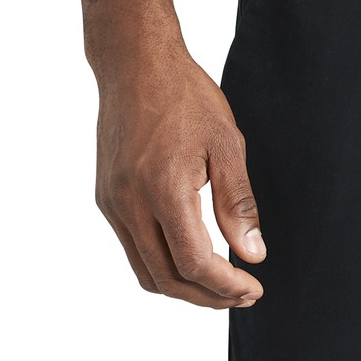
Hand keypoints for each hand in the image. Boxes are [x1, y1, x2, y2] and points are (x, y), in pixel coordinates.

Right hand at [95, 40, 266, 306]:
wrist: (136, 63)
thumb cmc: (185, 95)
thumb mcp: (226, 142)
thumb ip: (238, 203)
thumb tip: (253, 254)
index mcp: (163, 189)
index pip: (194, 262)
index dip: (225, 286)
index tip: (253, 288)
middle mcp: (129, 204)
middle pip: (166, 278)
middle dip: (206, 296)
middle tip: (241, 295)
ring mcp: (112, 203)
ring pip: (145, 270)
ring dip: (182, 286)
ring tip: (219, 283)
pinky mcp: (106, 198)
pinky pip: (132, 247)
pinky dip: (161, 263)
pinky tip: (188, 254)